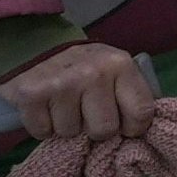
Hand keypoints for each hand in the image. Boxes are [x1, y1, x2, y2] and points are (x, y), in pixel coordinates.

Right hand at [0, 40, 158, 145]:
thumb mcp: (114, 69)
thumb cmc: (82, 65)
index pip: (141, 114)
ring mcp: (60, 84)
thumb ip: (131, 94)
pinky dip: (42, 125)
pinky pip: (43, 132)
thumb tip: (145, 131)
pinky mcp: (30, 95)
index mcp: (119, 65)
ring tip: (63, 105)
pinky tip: (44, 108)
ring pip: (71, 133)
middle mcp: (92, 73)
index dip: (132, 127)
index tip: (122, 123)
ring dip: (66, 125)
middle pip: (104, 130)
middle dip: (95, 128)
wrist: (33, 43)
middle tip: (85, 111)